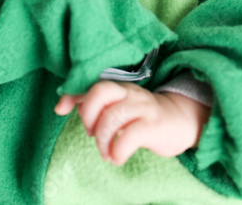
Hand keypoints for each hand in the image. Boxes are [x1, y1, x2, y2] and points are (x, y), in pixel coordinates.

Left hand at [54, 81, 210, 165]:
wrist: (180, 120)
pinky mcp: (154, 125)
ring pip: (112, 117)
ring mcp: (143, 107)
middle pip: (101, 91)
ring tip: (106, 152)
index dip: (71, 95)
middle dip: (88, 115)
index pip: (91, 83)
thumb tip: (64, 105)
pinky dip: (117, 151)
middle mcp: (130, 93)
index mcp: (119, 88)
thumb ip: (96, 105)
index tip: (61, 110)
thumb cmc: (143, 116)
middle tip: (92, 133)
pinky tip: (118, 157)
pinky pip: (130, 136)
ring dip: (102, 141)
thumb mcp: (119, 106)